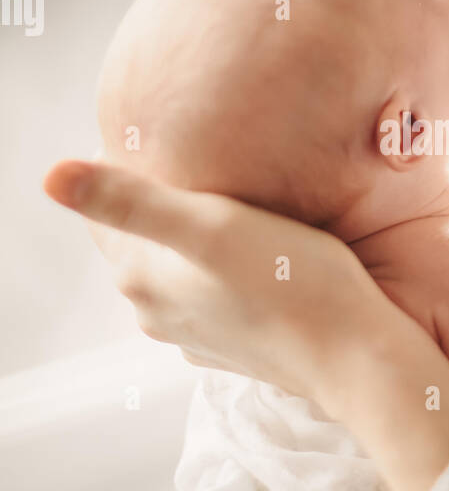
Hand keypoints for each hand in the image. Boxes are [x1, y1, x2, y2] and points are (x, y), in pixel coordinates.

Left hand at [43, 160, 385, 404]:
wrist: (356, 355)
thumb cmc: (292, 280)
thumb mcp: (211, 225)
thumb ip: (131, 200)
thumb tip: (50, 176)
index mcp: (142, 277)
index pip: (105, 214)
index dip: (123, 171)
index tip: (158, 134)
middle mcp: (158, 312)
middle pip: (141, 242)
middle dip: (156, 205)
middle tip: (195, 159)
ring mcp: (196, 334)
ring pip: (177, 269)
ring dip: (189, 239)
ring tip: (224, 201)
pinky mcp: (234, 347)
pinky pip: (211, 296)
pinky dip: (219, 271)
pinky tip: (250, 255)